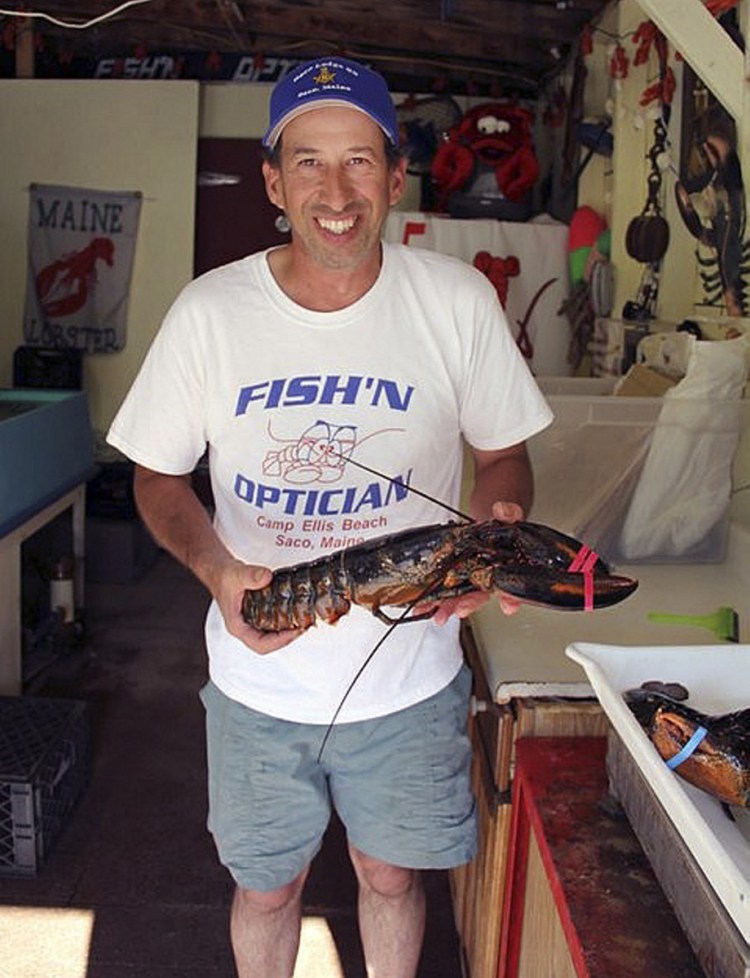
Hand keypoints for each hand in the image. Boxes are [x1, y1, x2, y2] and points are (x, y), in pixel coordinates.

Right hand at [213, 558, 301, 653]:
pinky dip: (284, 620)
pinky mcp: (257, 614)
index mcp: (237, 626)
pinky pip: (272, 623)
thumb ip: (251, 575)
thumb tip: (267, 577)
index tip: (295, 631)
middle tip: (305, 626)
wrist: (219, 569)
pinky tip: (295, 611)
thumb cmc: (223, 575)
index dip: (279, 642)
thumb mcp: (236, 574)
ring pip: (271, 635)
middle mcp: (245, 627)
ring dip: (288, 630)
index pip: (260, 645)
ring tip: (304, 620)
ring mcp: (251, 622)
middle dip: (288, 637)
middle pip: (269, 643)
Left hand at [419, 499, 525, 624]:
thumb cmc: (501, 526)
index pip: (510, 584)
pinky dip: (433, 600)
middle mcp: (487, 577)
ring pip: (460, 597)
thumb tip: (503, 509)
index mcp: (505, 567)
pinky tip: (423, 607)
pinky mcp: (453, 577)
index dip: (511, 596)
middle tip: (459, 610)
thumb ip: (509, 513)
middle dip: (469, 604)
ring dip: (448, 607)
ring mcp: (470, 579)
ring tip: (438, 615)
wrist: (488, 525)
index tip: (508, 605)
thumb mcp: (508, 516)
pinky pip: (443, 590)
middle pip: (481, 595)